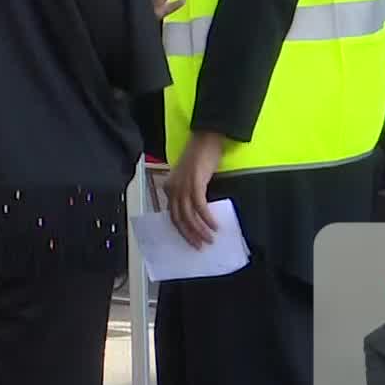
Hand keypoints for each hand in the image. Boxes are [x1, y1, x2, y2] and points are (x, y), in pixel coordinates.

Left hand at [165, 131, 225, 247]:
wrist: (206, 138)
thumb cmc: (201, 156)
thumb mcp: (191, 177)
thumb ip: (191, 193)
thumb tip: (200, 214)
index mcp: (170, 188)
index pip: (172, 214)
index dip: (181, 230)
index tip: (190, 241)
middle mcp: (173, 188)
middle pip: (178, 218)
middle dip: (189, 235)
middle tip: (199, 247)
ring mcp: (183, 186)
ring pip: (188, 215)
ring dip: (199, 230)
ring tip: (209, 240)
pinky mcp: (195, 183)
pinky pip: (200, 206)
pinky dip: (207, 218)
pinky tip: (214, 226)